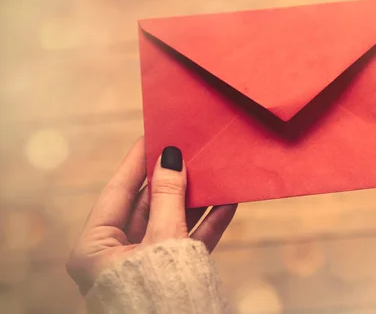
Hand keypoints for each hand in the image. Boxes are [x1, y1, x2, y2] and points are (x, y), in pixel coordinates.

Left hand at [66, 138, 236, 293]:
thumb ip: (168, 196)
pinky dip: (208, 223)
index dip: (137, 162)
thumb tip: (170, 157)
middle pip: (147, 205)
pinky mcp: (172, 272)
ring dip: (194, 199)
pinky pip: (190, 241)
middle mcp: (117, 254)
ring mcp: (146, 264)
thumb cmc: (157, 292)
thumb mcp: (162, 238)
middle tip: (186, 149)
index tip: (152, 135)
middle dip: (171, 178)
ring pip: (172, 221)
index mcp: (95, 248)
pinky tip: (227, 202)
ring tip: (210, 171)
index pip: (117, 192)